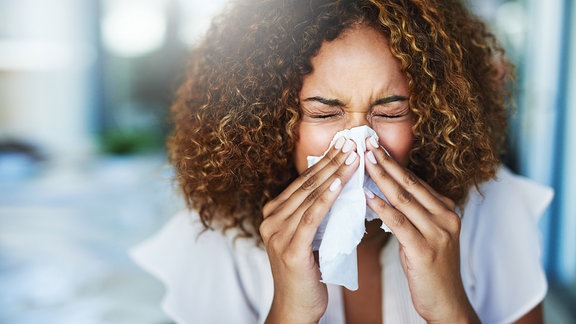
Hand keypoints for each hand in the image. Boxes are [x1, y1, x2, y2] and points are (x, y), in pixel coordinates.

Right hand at [260, 138, 359, 323]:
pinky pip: (312, 216)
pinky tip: (340, 183)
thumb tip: (337, 187)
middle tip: (351, 143)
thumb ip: (313, 214)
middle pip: (306, 184)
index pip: (302, 182)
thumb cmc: (306, 272)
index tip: (343, 145)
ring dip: (334, 174)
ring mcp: (277, 234)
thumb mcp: (308, 237)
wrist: (296, 307)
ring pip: (310, 196)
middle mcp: (270, 220)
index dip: (323, 162)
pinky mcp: (290, 248)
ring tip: (352, 157)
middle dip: (331, 161)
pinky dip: (327, 198)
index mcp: (273, 214)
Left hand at [363, 138, 479, 322]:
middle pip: (410, 184)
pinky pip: (399, 222)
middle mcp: (445, 217)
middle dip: (386, 162)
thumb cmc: (430, 268)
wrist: (446, 303)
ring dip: (381, 177)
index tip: (375, 147)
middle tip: (367, 143)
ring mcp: (438, 233)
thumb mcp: (425, 234)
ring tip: (364, 161)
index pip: (416, 181)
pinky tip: (367, 196)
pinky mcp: (425, 249)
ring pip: (404, 198)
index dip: (394, 162)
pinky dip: (382, 207)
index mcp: (446, 210)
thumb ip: (412, 213)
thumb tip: (383, 192)